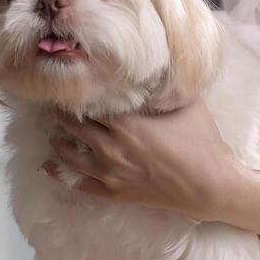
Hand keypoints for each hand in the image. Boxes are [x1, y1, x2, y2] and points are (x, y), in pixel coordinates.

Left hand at [43, 98, 247, 220]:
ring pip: (70, 155)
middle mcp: (111, 148)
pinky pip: (80, 185)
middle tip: (53, 102)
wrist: (211, 186)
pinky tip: (48, 165)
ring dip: (58, 141)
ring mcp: (111, 174)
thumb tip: (157, 65)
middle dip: (62, 114)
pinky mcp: (116, 193)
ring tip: (50, 130)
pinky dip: (61, 174)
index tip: (70, 83)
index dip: (78, 94)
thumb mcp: (188, 103)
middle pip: (75, 126)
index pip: (90, 105)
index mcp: (126, 124)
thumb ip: (167, 85)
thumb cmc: (202, 142)